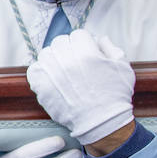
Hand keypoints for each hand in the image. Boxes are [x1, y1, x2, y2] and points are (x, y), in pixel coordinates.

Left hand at [26, 30, 134, 144]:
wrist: (101, 123)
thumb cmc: (115, 95)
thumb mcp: (123, 66)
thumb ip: (110, 47)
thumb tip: (99, 38)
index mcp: (87, 53)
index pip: (78, 34)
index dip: (85, 42)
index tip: (87, 52)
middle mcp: (67, 61)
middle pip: (60, 41)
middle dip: (69, 48)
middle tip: (76, 61)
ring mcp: (52, 74)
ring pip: (46, 53)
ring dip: (54, 58)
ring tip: (64, 69)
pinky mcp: (42, 87)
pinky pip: (34, 70)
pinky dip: (41, 71)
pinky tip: (52, 77)